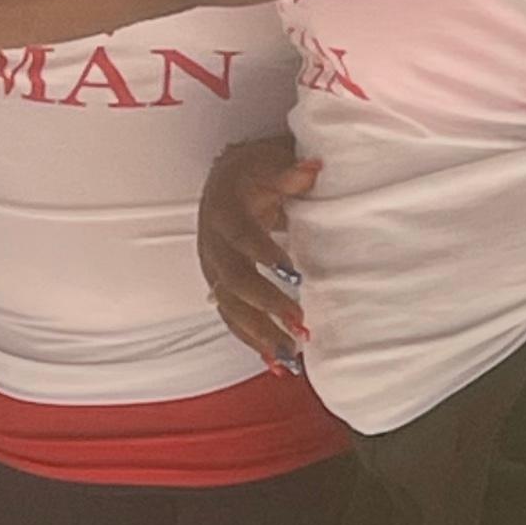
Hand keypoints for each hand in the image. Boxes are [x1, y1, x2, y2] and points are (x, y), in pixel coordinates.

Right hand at [197, 133, 315, 370]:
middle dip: (266, 304)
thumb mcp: (270, 162)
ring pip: (230, 306)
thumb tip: (312, 169)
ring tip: (289, 355)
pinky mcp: (221, 287)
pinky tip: (276, 362)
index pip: (242, 236)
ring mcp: (214, 269)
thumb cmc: (253, 172)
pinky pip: (232, 317)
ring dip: (259, 333)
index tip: (293, 275)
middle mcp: (213, 244)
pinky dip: (253, 341)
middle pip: (234, 280)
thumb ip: (290, 172)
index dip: (265, 254)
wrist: (226, 182)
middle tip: (299, 323)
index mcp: (225, 212)